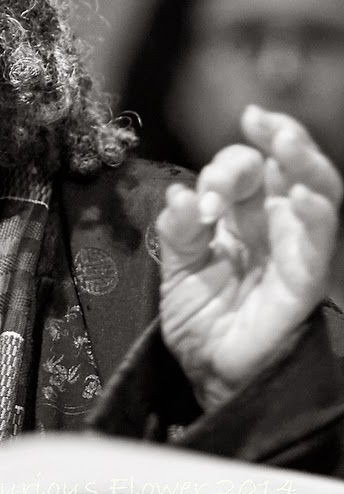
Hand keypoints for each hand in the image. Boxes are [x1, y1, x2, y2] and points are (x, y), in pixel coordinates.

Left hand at [158, 105, 343, 409]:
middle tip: (258, 121)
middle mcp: (274, 225)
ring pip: (317, 194)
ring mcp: (294, 250)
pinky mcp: (304, 282)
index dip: (227, 166)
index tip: (203, 191)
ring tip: (285, 141)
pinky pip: (317, 247)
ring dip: (305, 163)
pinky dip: (315, 218)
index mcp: (242, 215)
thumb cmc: (200, 318)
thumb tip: (182, 196)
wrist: (208, 372)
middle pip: (288, 168)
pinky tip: (304, 197)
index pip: (247, 170)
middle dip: (276, 138)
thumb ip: (178, 231)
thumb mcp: (177, 266)